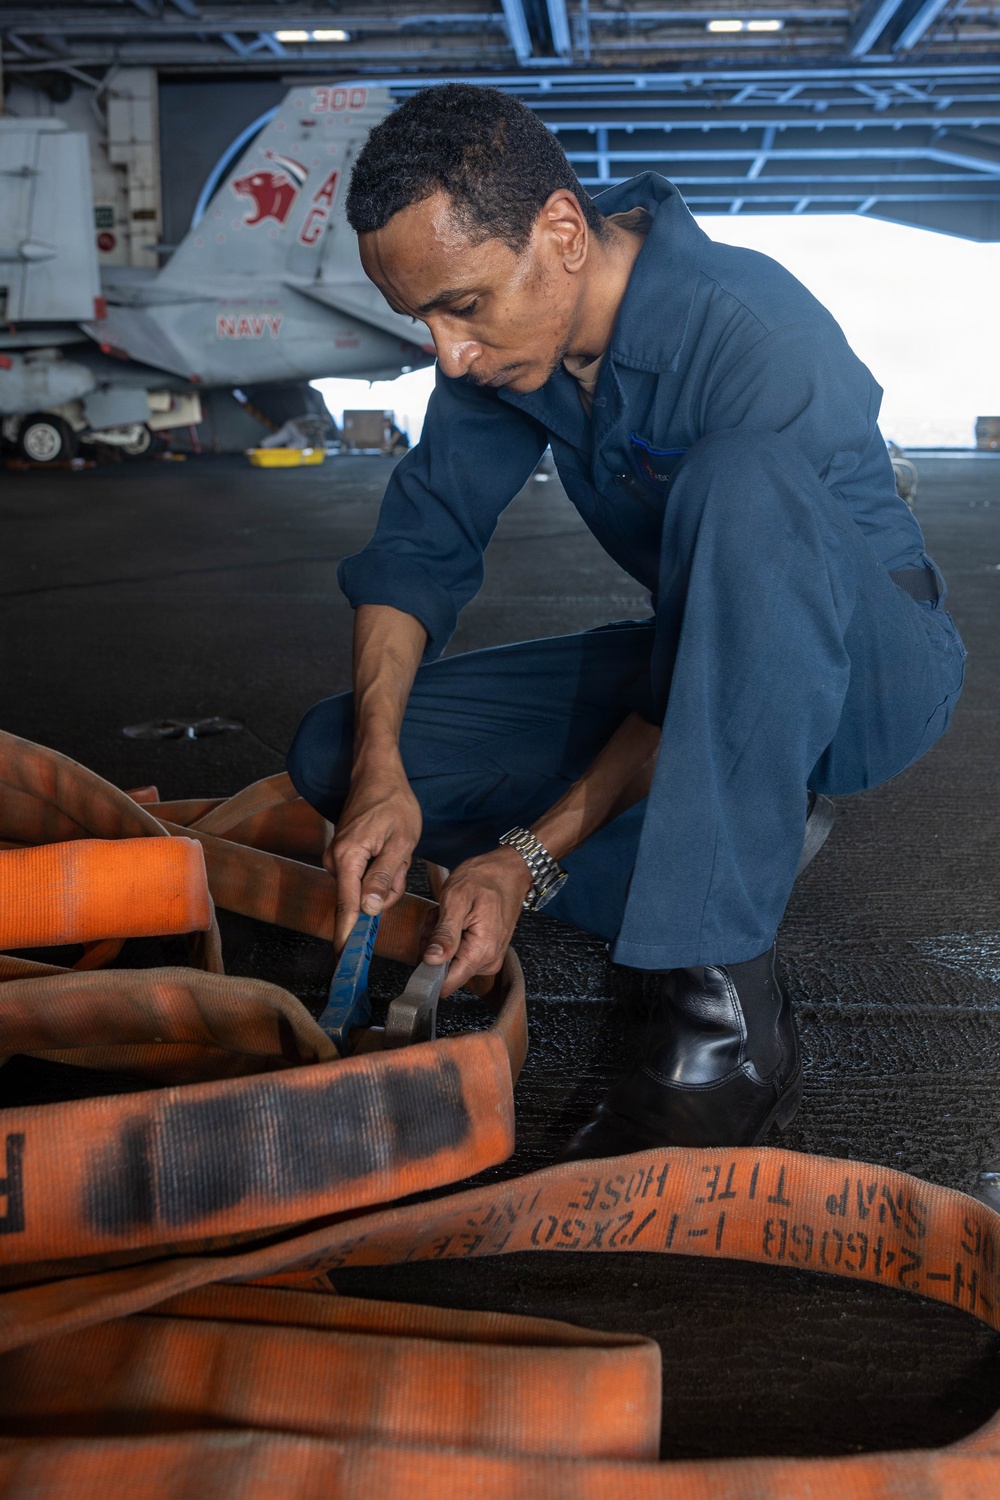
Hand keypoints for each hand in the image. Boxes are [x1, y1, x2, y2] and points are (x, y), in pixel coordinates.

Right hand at [326, 766, 421, 950]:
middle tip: (401, 856)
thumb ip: (384, 877)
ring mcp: (337, 860)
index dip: (347, 936)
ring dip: (386, 877)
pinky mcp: (343, 859)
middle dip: (387, 888)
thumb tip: (369, 910)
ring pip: (365, 890)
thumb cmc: (393, 803)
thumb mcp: (401, 841)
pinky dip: (381, 869)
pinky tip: (388, 848)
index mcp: (348, 858)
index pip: (347, 907)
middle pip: (362, 901)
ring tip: (395, 848)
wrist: (377, 775)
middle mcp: (335, 862)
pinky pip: (363, 879)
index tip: (345, 961)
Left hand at [422, 847, 531, 996]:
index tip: (424, 945)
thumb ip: (445, 934)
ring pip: (448, 961)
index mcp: (481, 951)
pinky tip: (455, 918)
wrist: (509, 869)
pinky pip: (458, 953)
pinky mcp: (486, 952)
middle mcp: (488, 960)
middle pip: (444, 970)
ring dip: (441, 938)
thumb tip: (431, 961)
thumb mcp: (457, 900)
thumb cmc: (485, 878)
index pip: (448, 983)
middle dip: (434, 945)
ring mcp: (488, 957)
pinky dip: (450, 936)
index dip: (428, 969)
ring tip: (449, 914)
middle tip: (440, 918)